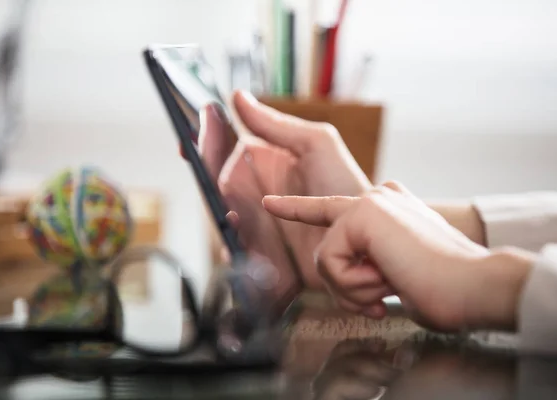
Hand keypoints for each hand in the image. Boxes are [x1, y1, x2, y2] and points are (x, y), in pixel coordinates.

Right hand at [194, 91, 372, 290]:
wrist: (364, 236)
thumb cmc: (345, 186)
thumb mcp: (317, 145)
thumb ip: (277, 125)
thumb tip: (238, 97)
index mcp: (263, 162)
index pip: (222, 150)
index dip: (203, 144)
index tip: (192, 139)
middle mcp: (254, 190)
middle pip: (215, 184)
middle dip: (211, 183)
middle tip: (225, 185)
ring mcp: (255, 221)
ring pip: (220, 216)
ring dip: (222, 216)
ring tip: (238, 218)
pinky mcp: (259, 252)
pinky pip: (234, 251)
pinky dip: (232, 249)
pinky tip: (241, 246)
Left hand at [263, 181, 533, 331]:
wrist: (472, 284)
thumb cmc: (442, 287)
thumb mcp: (394, 271)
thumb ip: (367, 264)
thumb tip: (346, 279)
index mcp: (387, 207)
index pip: (330, 209)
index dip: (296, 208)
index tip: (270, 204)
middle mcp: (376, 197)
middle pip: (326, 250)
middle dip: (346, 286)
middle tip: (381, 295)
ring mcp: (368, 202)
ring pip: (325, 260)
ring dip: (354, 288)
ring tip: (391, 282)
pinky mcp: (361, 214)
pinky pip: (330, 263)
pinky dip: (354, 284)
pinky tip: (387, 277)